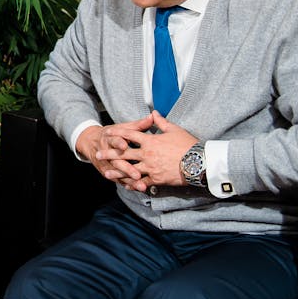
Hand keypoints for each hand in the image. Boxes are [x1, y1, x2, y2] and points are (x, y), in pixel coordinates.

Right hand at [76, 118, 149, 185]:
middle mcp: (106, 151)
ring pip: (117, 172)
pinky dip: (125, 184)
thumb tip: (151, 117)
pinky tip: (134, 188)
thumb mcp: (121, 128)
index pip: (114, 140)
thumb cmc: (111, 135)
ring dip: (128, 180)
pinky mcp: (106, 170)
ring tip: (140, 186)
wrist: (90, 141)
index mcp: (109, 137)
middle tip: (137, 174)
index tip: (124, 146)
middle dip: (126, 168)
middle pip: (116, 160)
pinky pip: (116, 178)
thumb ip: (137, 125)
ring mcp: (106, 163)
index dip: (118, 143)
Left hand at [82, 113, 196, 190]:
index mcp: (150, 140)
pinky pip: (142, 182)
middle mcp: (147, 154)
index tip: (107, 132)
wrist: (199, 162)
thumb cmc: (188, 144)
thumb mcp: (174, 130)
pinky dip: (133, 184)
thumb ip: (161, 122)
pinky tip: (126, 185)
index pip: (130, 134)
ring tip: (106, 172)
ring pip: (130, 169)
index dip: (117, 133)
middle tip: (98, 154)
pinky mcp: (156, 179)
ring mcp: (151, 167)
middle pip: (124, 153)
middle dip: (110, 153)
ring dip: (117, 171)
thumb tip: (154, 112)